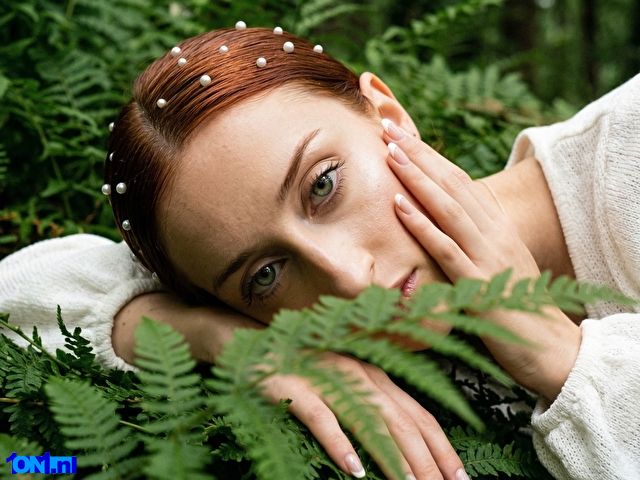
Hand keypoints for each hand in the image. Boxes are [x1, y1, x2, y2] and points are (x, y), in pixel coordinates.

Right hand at [261, 352, 466, 479]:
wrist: (256, 346)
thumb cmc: (305, 370)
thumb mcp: (348, 384)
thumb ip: (374, 405)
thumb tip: (405, 445)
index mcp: (375, 376)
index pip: (419, 416)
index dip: (442, 448)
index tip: (460, 477)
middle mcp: (358, 375)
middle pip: (402, 422)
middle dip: (427, 461)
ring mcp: (326, 379)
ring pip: (370, 421)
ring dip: (394, 457)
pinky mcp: (294, 388)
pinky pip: (322, 418)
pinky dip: (340, 444)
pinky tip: (354, 470)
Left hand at [381, 119, 580, 400]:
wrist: (551, 346)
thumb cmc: (517, 304)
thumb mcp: (497, 262)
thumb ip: (473, 240)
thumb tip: (443, 223)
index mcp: (495, 225)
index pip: (459, 180)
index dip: (429, 155)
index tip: (402, 134)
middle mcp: (492, 232)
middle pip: (451, 183)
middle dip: (418, 153)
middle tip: (387, 127)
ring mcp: (486, 255)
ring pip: (447, 207)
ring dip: (416, 178)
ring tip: (389, 153)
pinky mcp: (477, 283)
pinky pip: (445, 248)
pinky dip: (421, 224)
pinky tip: (398, 204)